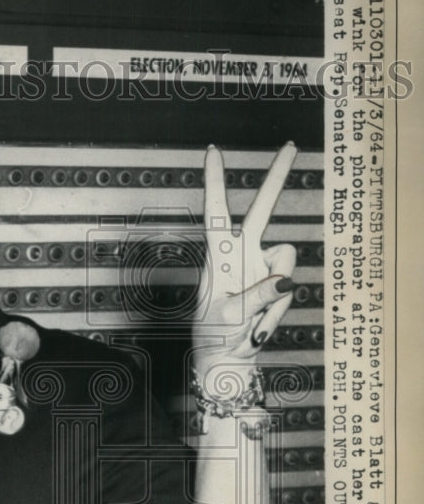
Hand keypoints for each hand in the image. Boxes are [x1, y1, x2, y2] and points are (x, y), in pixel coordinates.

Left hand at [192, 142, 297, 386]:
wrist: (226, 358)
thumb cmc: (216, 336)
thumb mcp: (231, 318)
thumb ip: (258, 298)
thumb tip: (285, 281)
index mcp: (218, 256)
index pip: (217, 213)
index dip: (215, 182)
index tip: (213, 152)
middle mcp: (240, 254)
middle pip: (262, 210)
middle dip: (277, 178)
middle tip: (291, 145)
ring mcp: (260, 267)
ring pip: (287, 262)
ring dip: (273, 297)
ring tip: (252, 322)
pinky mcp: (275, 282)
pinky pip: (289, 287)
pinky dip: (277, 311)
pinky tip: (259, 327)